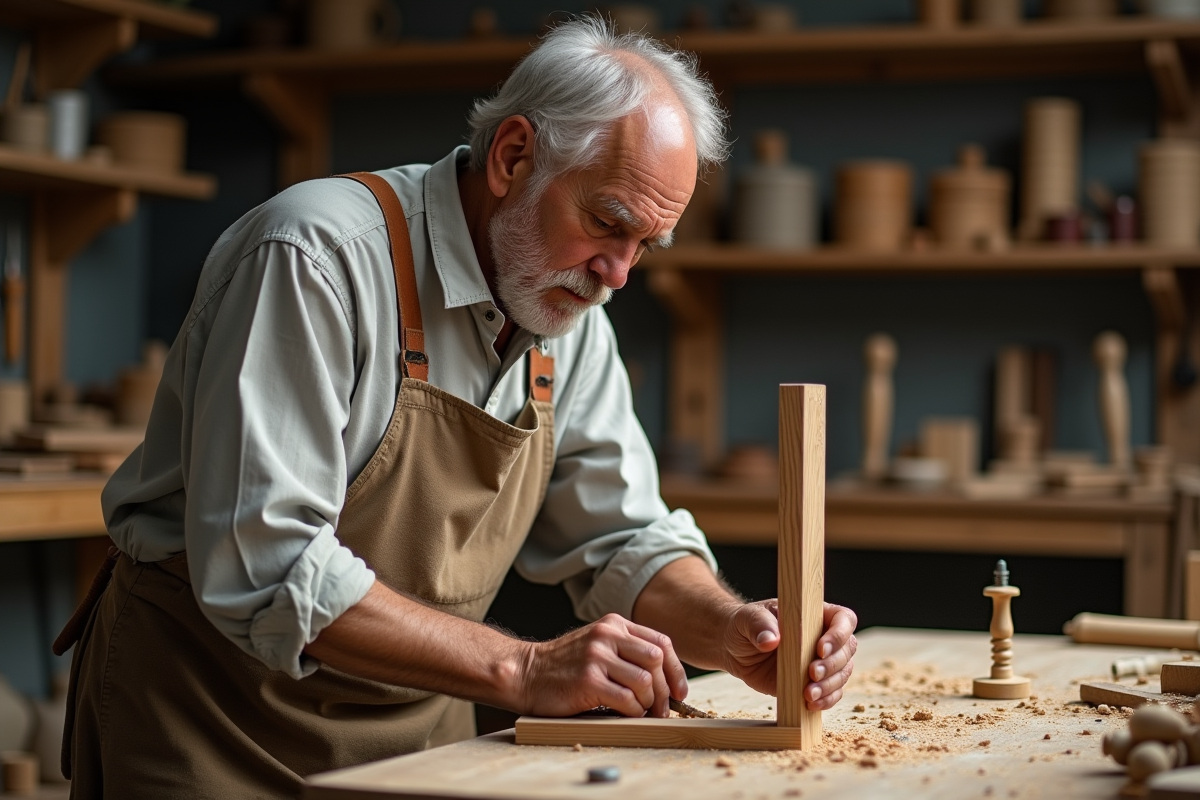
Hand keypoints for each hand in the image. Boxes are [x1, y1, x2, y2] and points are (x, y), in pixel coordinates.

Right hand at [514, 613, 687, 717]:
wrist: (526, 673)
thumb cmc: (565, 666)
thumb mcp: (598, 645)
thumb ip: (627, 650)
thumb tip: (665, 679)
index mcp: (614, 624)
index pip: (661, 642)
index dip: (676, 670)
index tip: (680, 691)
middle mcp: (607, 636)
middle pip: (656, 660)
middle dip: (665, 690)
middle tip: (661, 709)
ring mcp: (597, 657)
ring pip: (644, 682)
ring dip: (648, 703)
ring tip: (640, 711)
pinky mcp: (588, 681)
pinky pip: (627, 700)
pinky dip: (632, 711)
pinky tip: (624, 713)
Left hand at [720, 601, 857, 710]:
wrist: (736, 650)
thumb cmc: (744, 626)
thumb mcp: (746, 619)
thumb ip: (759, 625)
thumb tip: (771, 640)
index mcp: (813, 614)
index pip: (843, 619)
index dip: (838, 634)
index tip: (820, 649)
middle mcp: (823, 636)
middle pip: (847, 649)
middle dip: (832, 664)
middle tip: (811, 673)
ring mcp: (821, 661)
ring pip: (843, 673)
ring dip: (830, 685)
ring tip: (807, 694)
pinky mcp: (814, 683)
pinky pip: (832, 693)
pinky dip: (826, 700)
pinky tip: (811, 704)